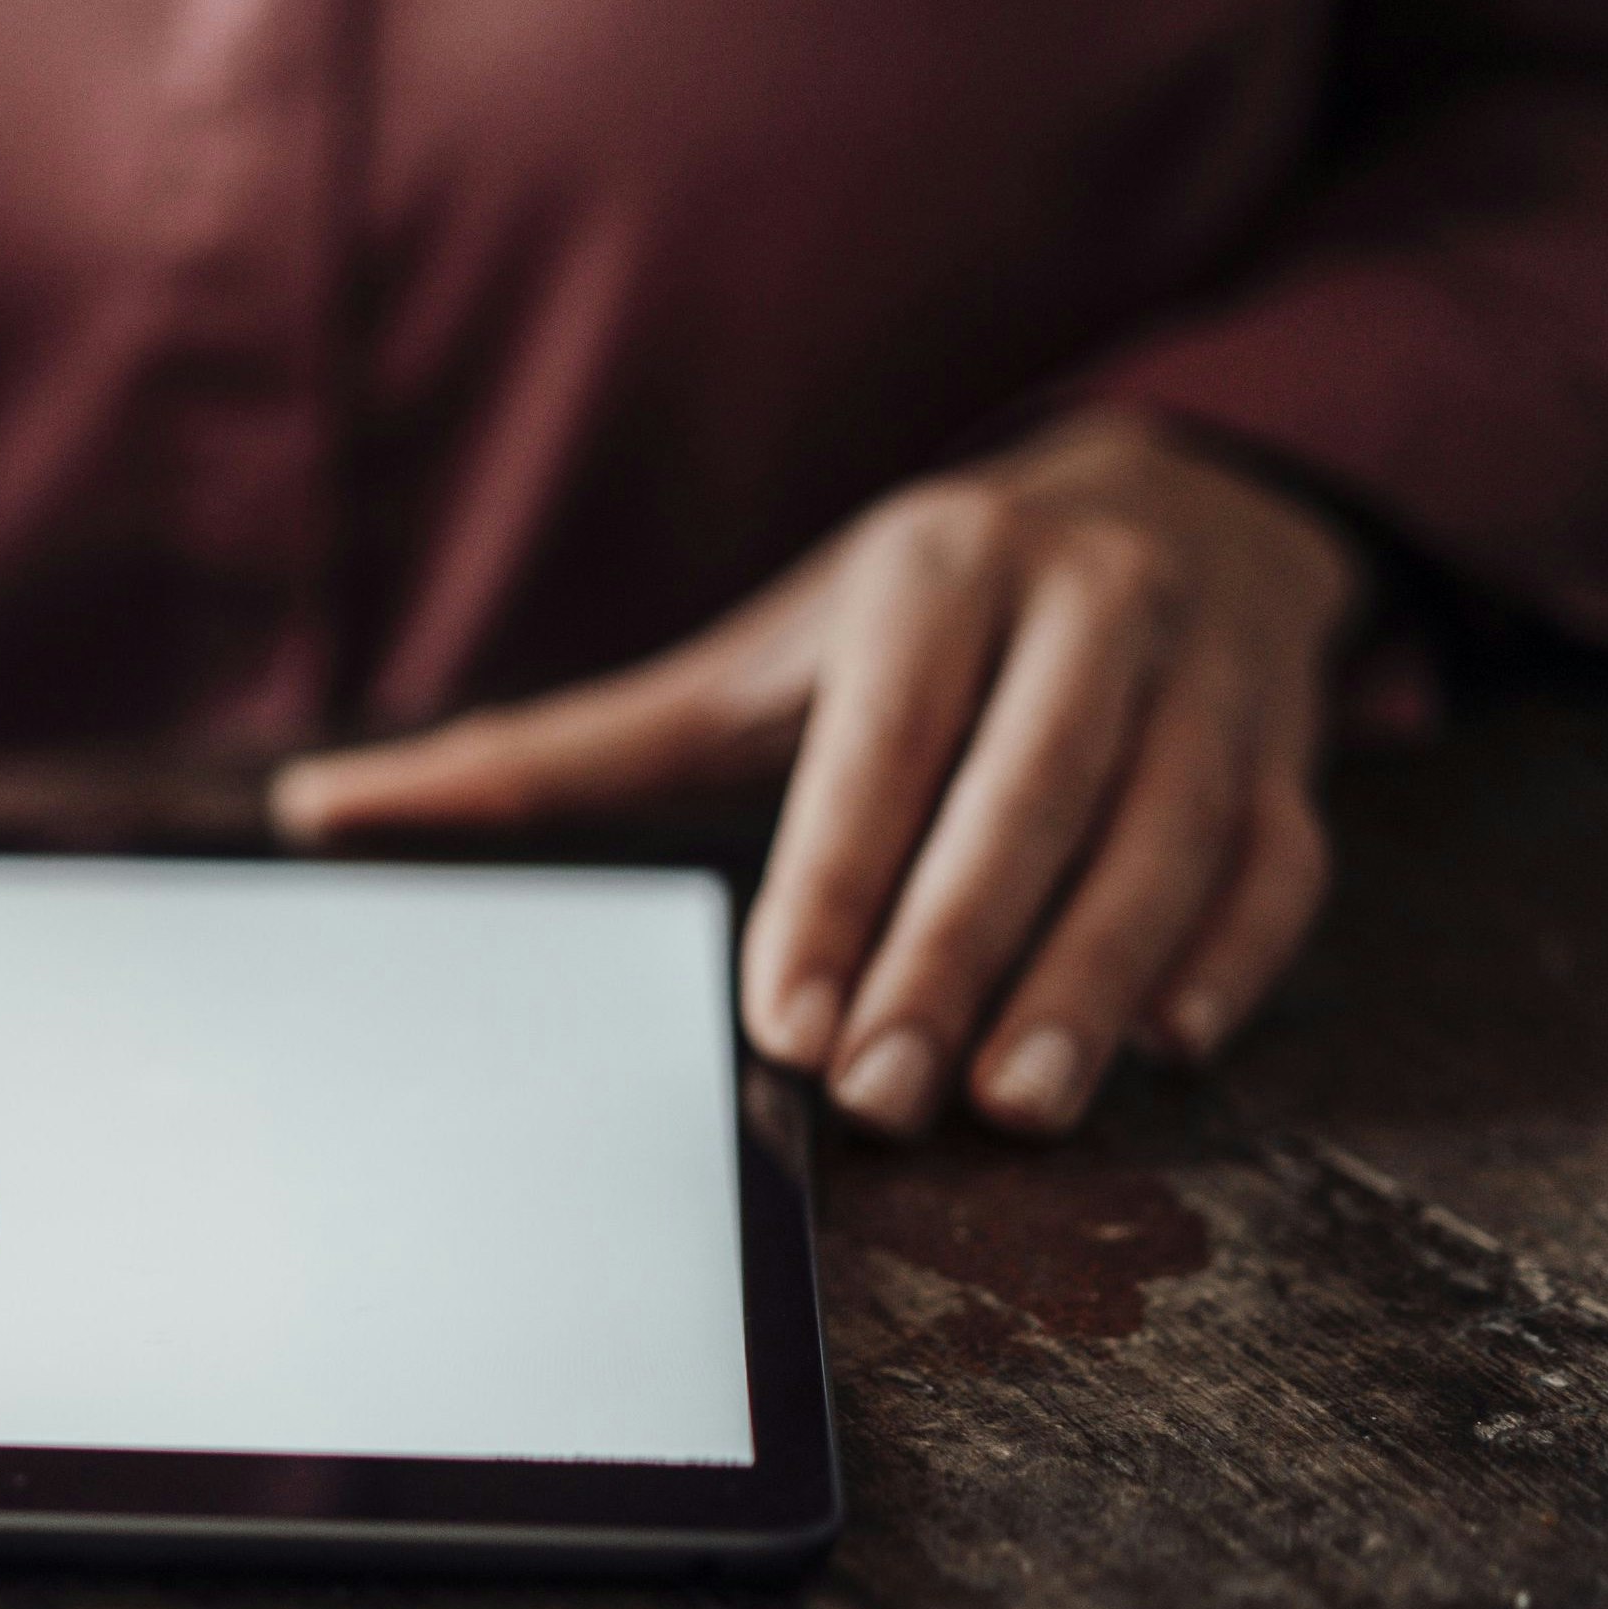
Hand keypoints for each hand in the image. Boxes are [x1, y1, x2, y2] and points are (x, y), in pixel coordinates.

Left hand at [271, 411, 1357, 1135]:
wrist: (1176, 506)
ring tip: (1024, 1102)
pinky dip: (1231, 954)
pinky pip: (1279, 861)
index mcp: (938, 569)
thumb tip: (313, 810)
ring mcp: (1210, 677)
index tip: (786, 1020)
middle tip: (889, 1097)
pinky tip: (1165, 1044)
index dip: (840, 884)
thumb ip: (555, 754)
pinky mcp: (1293, 754)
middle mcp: (1089, 603)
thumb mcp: (743, 666)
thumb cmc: (913, 623)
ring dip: (1095, 975)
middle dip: (956, 954)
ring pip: (1166, 836)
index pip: (888, 741)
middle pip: (1028, 797)